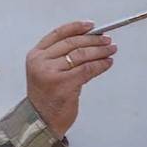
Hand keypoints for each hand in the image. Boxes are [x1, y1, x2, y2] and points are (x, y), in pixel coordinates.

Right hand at [26, 21, 116, 138]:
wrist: (42, 120)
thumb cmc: (47, 96)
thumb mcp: (47, 71)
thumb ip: (61, 56)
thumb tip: (90, 42)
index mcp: (35, 55)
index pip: (58, 34)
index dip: (76, 27)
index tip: (92, 26)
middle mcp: (41, 62)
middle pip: (72, 43)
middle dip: (93, 40)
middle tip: (108, 41)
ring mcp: (51, 73)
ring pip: (81, 55)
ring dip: (100, 51)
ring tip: (111, 50)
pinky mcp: (64, 84)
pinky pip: (88, 69)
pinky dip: (100, 65)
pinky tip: (107, 63)